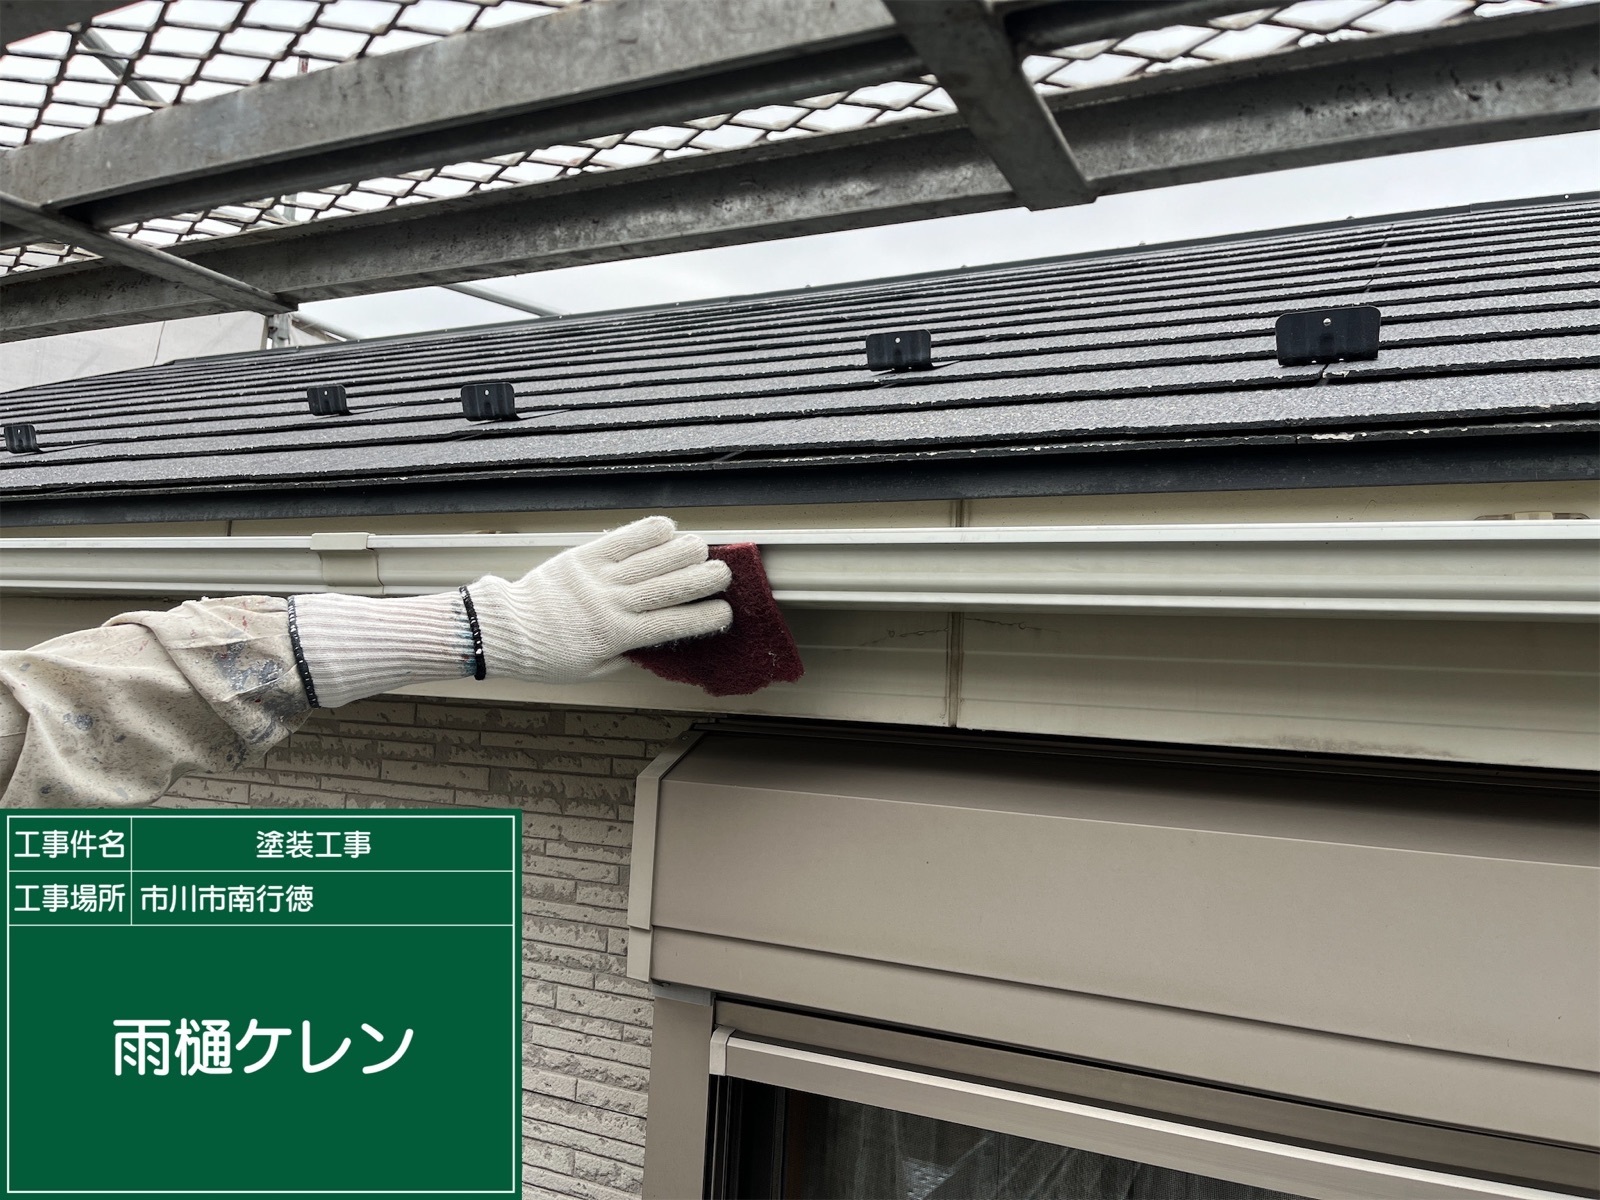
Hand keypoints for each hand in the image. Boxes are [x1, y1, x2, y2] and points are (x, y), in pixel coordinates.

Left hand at [467, 516, 732, 683]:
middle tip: (722, 574)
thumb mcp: (593, 670)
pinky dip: (651, 531)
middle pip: (673, 585)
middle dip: (706, 578)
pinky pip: (625, 538)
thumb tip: (659, 644)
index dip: (707, 617)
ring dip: (686, 550)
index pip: (675, 624)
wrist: (508, 631)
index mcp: (618, 636)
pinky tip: (668, 529)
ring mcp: (600, 576)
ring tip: (701, 549)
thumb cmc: (548, 656)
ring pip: (655, 557)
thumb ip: (628, 656)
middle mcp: (614, 603)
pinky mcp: (585, 555)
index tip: (725, 613)